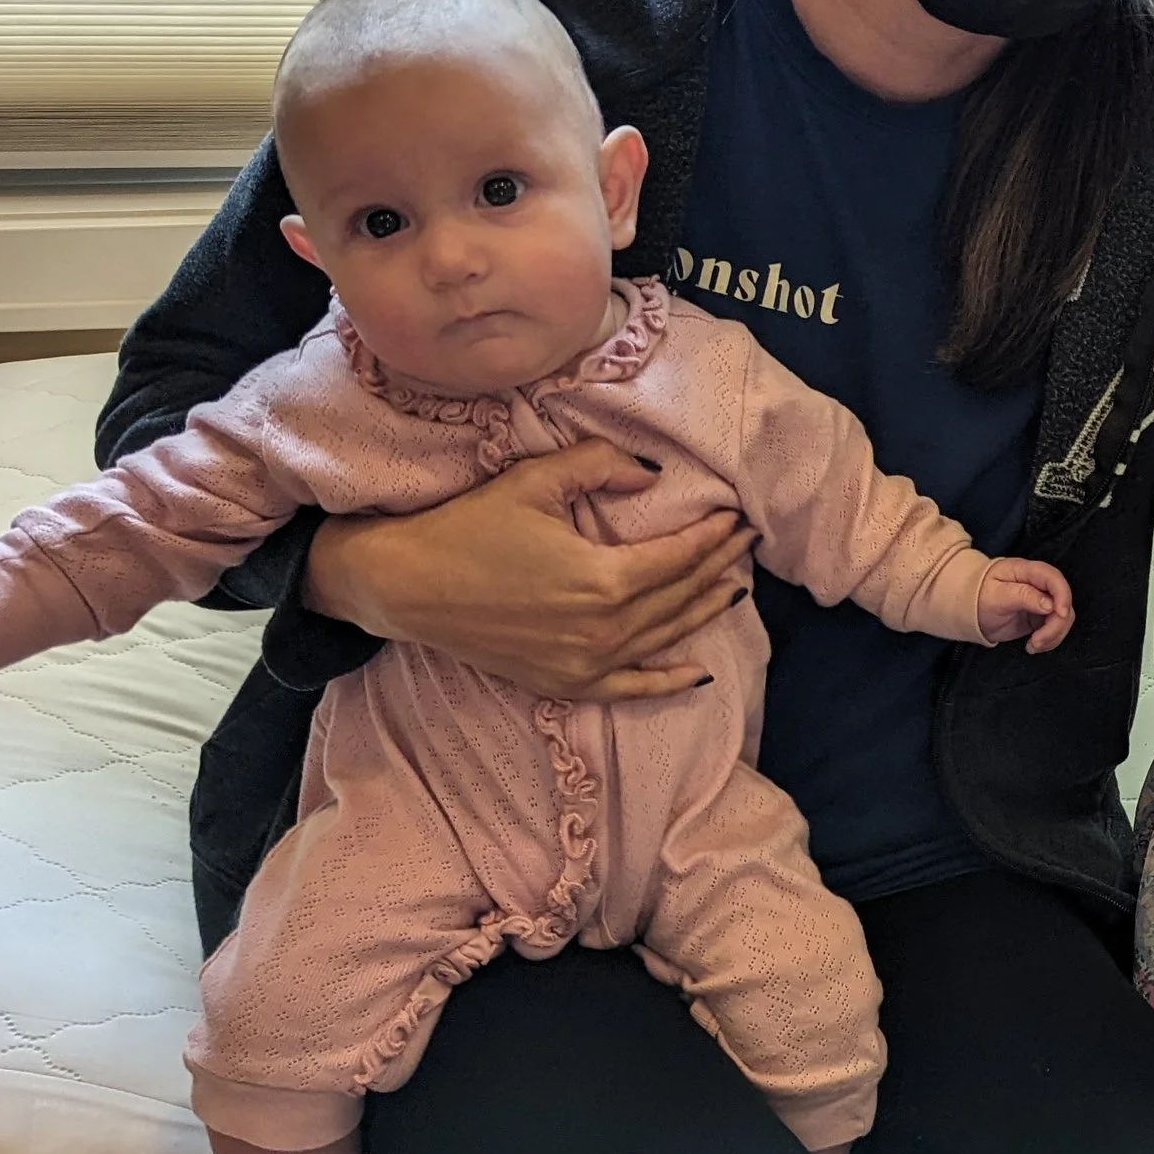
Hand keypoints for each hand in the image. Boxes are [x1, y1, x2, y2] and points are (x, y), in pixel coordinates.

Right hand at [307, 439, 754, 699]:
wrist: (406, 586)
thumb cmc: (468, 528)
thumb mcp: (535, 481)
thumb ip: (601, 466)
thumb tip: (653, 474)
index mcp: (603, 579)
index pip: (679, 557)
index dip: (713, 536)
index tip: (738, 516)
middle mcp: (604, 630)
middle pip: (680, 596)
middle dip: (718, 566)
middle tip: (747, 542)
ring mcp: (586, 664)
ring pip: (665, 637)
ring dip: (704, 611)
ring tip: (734, 585)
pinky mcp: (565, 684)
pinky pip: (631, 688)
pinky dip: (668, 681)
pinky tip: (698, 671)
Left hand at [976, 556, 1074, 652]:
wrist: (969, 611)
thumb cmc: (979, 598)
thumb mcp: (997, 597)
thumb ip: (1023, 596)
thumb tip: (1050, 605)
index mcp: (1027, 572)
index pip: (1054, 578)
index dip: (1063, 596)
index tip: (1060, 615)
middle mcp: (1039, 585)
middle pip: (1062, 602)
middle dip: (1056, 625)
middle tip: (1037, 641)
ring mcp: (1041, 601)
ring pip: (1063, 618)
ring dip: (1053, 636)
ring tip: (1033, 646)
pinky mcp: (1040, 617)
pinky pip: (1055, 628)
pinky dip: (1049, 640)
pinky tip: (1032, 646)